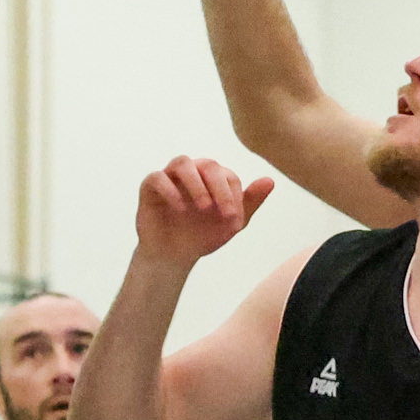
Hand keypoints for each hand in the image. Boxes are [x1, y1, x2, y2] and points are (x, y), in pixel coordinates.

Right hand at [134, 157, 275, 268]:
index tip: (234, 220)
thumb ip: (250, 202)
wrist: (173, 256)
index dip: (234, 196)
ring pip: (182, 162)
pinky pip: (157, 177)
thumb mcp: (231, 222)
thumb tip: (270, 180)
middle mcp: (191, 172)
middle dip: (219, 188)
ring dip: (196, 183)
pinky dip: (170, 190)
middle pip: (208, 165)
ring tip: (204, 206)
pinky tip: (180, 208)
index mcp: (212, 177)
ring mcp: (169, 177)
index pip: (227, 176)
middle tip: (224, 212)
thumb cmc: (202, 236)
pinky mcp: (149, 187)